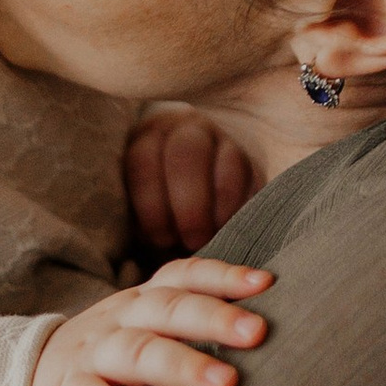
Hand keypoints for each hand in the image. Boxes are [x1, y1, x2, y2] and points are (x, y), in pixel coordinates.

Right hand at [27, 258, 271, 385]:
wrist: (22, 385)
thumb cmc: (107, 364)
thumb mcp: (143, 333)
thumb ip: (189, 330)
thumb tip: (267, 334)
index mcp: (142, 304)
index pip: (183, 278)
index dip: (223, 276)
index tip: (266, 283)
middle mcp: (120, 321)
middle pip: (169, 310)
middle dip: (216, 318)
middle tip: (259, 332)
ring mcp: (91, 357)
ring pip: (138, 352)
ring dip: (182, 364)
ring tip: (224, 384)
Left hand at [125, 108, 260, 254]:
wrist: (193, 198)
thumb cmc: (159, 215)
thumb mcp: (137, 211)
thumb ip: (135, 221)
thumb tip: (129, 255)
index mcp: (146, 138)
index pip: (144, 160)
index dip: (151, 204)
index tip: (159, 239)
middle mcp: (185, 130)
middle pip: (188, 154)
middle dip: (189, 205)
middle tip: (190, 242)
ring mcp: (225, 139)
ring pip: (228, 163)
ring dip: (221, 210)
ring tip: (213, 240)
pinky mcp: (254, 161)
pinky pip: (256, 181)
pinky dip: (245, 212)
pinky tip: (235, 234)